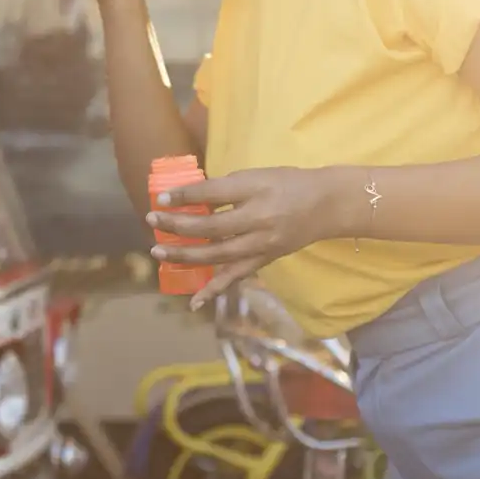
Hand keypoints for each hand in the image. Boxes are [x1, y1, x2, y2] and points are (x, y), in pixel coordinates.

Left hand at [146, 167, 355, 308]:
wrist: (326, 205)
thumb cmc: (287, 184)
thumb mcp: (256, 176)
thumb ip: (224, 188)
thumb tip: (189, 198)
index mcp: (255, 191)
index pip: (213, 194)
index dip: (185, 196)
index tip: (161, 198)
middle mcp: (258, 221)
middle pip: (211, 227)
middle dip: (178, 226)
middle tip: (152, 222)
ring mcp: (261, 245)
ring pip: (218, 254)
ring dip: (186, 255)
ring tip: (159, 252)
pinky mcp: (264, 260)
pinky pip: (235, 277)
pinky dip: (214, 291)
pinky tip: (193, 302)